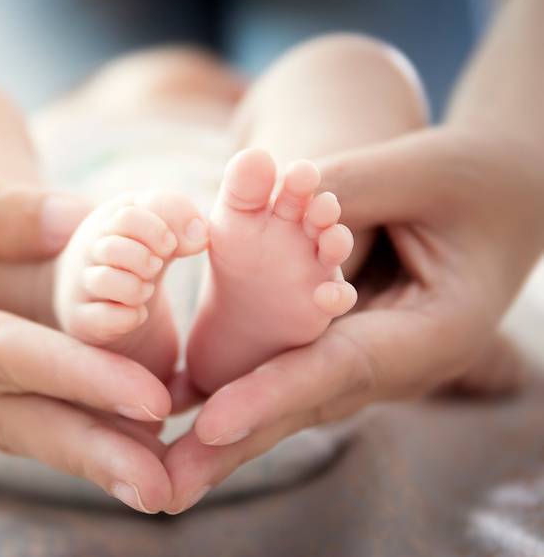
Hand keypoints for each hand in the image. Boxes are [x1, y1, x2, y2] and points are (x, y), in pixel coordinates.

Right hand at [0, 158, 176, 512]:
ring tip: (154, 478)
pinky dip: (59, 427)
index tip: (149, 396)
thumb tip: (84, 222)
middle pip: (8, 421)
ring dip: (83, 453)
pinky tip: (113, 439)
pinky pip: (3, 414)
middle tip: (165, 484)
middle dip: (90, 451)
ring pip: (10, 429)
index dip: (74, 374)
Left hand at [162, 126, 543, 512]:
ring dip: (226, 443)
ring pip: (289, 404)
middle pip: (304, 406)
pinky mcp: (339, 348)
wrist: (498, 201)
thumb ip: (348, 187)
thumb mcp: (421, 171)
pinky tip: (188, 436)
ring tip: (163, 478)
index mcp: (433, 329)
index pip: (342, 365)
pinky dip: (239, 404)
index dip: (274, 393)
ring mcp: (366, 362)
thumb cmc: (470, 182)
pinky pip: (285, 379)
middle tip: (165, 489)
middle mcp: (396, 362)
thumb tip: (271, 199)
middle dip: (232, 449)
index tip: (211, 424)